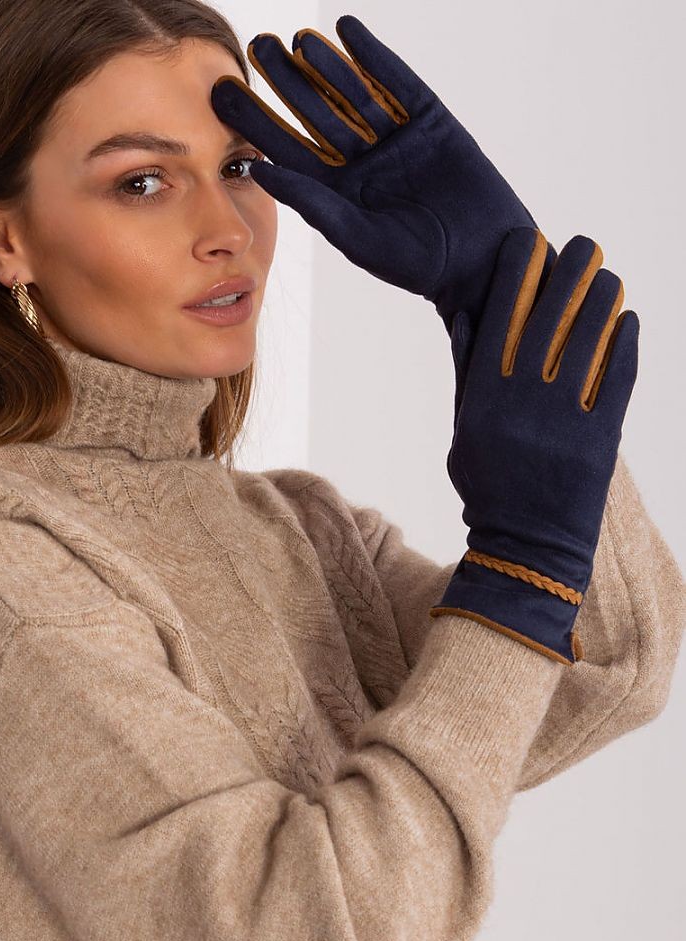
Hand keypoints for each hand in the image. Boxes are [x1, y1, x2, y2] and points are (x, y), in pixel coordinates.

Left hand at [211, 14, 548, 336]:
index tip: (224, 94)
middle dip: (287, 83)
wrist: (479, 259)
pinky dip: (374, 58)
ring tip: (296, 40)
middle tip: (257, 48)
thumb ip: (310, 200)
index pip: (288, 150)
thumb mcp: (353, 233)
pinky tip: (348, 33)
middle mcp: (360, 163)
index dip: (256, 122)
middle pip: (315, 115)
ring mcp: (394, 139)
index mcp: (336, 192)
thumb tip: (260, 171)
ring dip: (326, 66)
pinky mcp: (429, 122)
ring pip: (353, 94)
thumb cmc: (415, 261)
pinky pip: (397, 83)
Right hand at [431, 227, 638, 664]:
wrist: (527, 548)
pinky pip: (618, 376)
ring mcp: (564, 419)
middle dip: (570, 271)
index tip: (530, 241)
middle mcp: (523, 402)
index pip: (501, 317)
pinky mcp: (600, 438)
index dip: (519, 273)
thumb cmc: (489, 489)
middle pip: (551, 316)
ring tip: (608, 276)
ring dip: (604, 298)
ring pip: (590, 338)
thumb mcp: (463, 433)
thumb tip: (466, 315)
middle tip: (583, 245)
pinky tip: (628, 319)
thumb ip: (467, 376)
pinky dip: (626, 343)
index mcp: (483, 397)